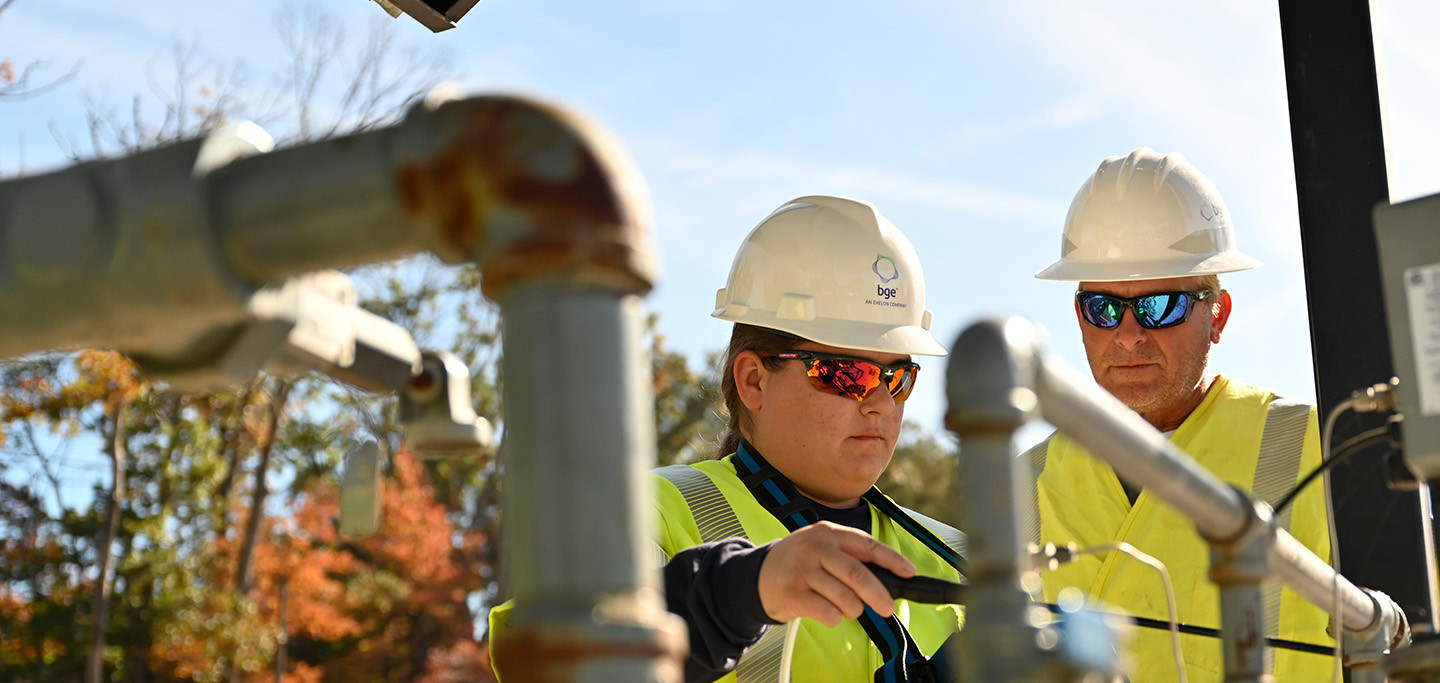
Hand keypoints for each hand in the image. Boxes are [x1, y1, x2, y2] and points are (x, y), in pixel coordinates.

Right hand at [757, 521, 915, 626]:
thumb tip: (886, 577)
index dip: (892, 559)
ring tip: (846, 608)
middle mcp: (815, 548)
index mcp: (828, 533)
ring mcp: (803, 570)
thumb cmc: (797, 562)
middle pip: (858, 574)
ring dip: (853, 610)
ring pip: (845, 598)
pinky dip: (834, 618)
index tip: (909, 572)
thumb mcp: (820, 546)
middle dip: (878, 594)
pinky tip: (825, 611)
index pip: (867, 545)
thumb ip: (849, 556)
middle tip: (887, 608)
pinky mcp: (793, 594)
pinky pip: (828, 613)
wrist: (755, 574)